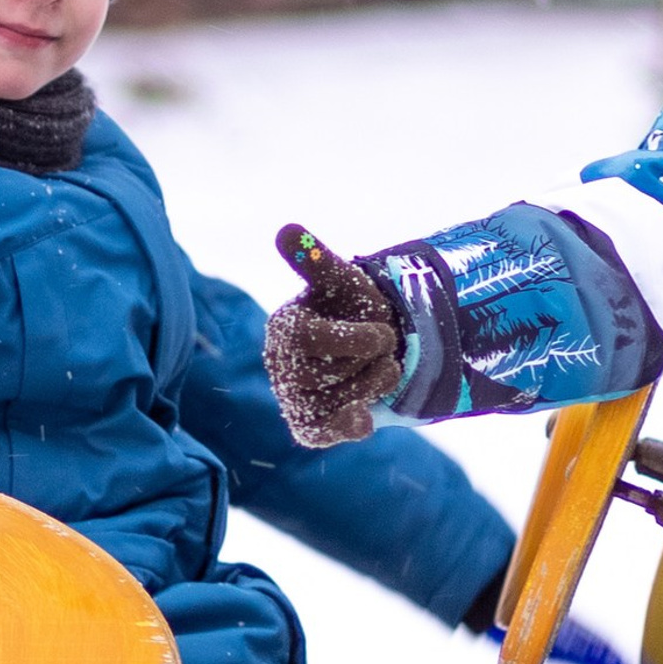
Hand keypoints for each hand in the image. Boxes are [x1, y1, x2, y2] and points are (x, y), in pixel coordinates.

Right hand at [264, 224, 407, 448]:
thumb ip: (316, 258)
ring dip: (370, 385)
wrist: (378, 343)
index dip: (353, 339)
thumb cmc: (354, 307)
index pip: (307, 340)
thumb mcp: (343, 280)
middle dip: (365, 362)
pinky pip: (320, 434)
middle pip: (321, 375)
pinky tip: (365, 419)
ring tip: (382, 369)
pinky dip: (345, 426)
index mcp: (283, 327)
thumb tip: (287, 229)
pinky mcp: (309, 425)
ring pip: (329, 403)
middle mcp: (279, 365)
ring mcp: (292, 397)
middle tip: (383, 348)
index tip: (383, 331)